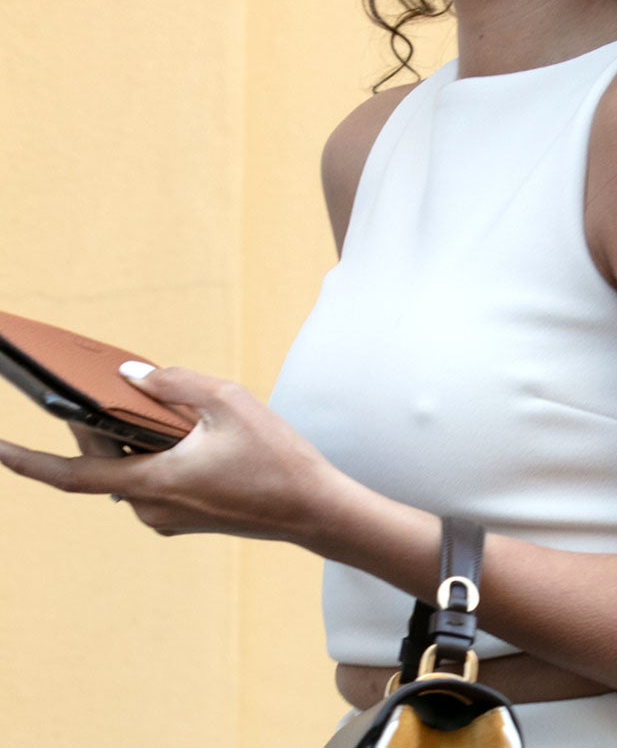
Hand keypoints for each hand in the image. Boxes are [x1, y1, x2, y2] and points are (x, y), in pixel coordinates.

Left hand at [0, 367, 336, 542]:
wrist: (312, 509)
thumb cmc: (275, 457)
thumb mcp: (229, 402)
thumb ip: (175, 384)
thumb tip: (130, 377)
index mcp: (152, 481)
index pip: (72, 474)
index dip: (26, 462)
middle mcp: (150, 507)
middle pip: (103, 461)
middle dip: (93, 422)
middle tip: (85, 384)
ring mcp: (166, 516)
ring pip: (129, 468)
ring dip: (128, 435)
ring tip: (138, 398)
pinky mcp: (184, 515)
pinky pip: (152, 478)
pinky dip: (151, 450)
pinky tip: (174, 426)